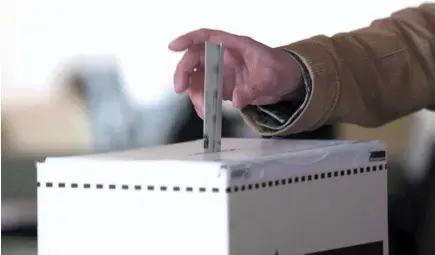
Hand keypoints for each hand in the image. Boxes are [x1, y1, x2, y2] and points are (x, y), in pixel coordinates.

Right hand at [169, 29, 301, 118]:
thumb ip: (252, 88)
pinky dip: (203, 104)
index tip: (174, 47)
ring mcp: (222, 73)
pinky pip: (206, 94)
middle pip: (195, 59)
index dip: (188, 40)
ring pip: (198, 80)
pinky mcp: (223, 88)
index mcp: (234, 46)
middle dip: (184, 72)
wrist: (288, 83)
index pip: (207, 37)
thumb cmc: (280, 70)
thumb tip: (236, 99)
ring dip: (195, 95)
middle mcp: (224, 58)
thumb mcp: (269, 78)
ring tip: (203, 111)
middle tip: (180, 88)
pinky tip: (207, 114)